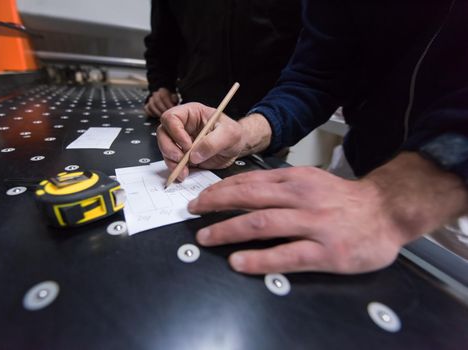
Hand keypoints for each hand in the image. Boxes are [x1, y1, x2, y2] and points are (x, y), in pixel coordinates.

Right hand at [145, 87, 178, 117]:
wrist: (164, 101)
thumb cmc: (171, 100)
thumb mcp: (175, 98)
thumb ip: (174, 98)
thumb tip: (174, 100)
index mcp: (162, 90)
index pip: (163, 96)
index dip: (167, 104)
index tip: (171, 110)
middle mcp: (155, 94)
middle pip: (157, 101)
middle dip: (162, 109)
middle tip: (167, 115)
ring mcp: (150, 100)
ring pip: (151, 105)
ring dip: (157, 112)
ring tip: (162, 117)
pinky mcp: (147, 106)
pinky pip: (147, 109)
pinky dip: (152, 114)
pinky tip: (157, 116)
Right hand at [157, 102, 245, 180]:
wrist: (236, 148)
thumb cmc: (233, 134)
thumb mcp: (229, 134)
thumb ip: (213, 142)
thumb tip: (194, 154)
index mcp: (191, 113)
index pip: (172, 117)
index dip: (175, 131)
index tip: (187, 145)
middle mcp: (183, 126)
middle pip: (163, 133)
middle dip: (168, 147)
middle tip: (181, 158)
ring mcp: (180, 141)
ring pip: (165, 148)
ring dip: (171, 161)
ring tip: (183, 170)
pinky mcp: (182, 155)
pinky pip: (172, 161)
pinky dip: (175, 169)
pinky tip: (184, 174)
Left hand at [188, 166, 407, 273]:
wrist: (387, 211)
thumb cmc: (344, 199)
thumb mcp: (311, 180)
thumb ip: (281, 185)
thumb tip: (243, 191)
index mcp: (295, 179)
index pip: (249, 181)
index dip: (220, 189)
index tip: (201, 197)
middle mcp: (300, 197)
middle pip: (248, 198)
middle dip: (215, 204)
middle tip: (193, 212)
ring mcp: (313, 224)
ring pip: (261, 224)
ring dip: (227, 230)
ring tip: (205, 237)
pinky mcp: (325, 251)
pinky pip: (286, 255)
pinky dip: (258, 259)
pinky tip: (239, 262)